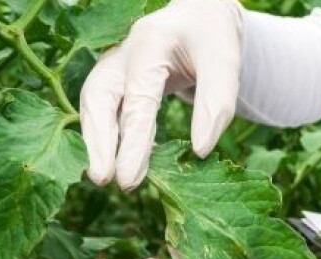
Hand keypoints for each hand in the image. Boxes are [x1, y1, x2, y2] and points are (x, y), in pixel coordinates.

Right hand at [80, 0, 242, 189]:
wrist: (202, 13)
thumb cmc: (214, 37)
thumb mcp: (226, 63)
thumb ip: (216, 104)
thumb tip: (199, 152)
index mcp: (151, 43)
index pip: (138, 98)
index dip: (132, 142)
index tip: (128, 179)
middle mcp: (125, 53)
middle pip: (99, 97)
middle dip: (98, 141)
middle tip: (104, 180)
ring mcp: (117, 64)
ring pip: (94, 102)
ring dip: (95, 140)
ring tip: (103, 177)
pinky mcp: (118, 78)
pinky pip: (105, 107)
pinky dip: (107, 133)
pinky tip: (118, 161)